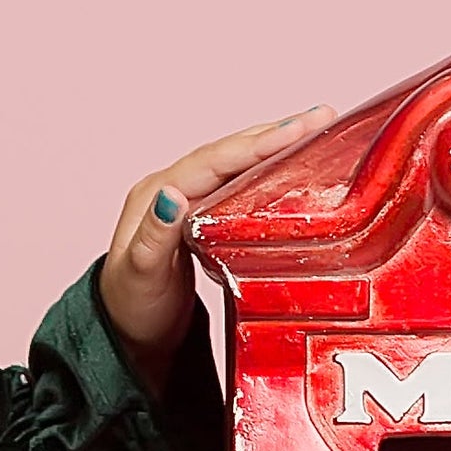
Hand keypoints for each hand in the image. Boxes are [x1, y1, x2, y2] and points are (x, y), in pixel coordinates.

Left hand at [98, 105, 334, 380]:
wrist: (127, 332)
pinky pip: (239, 182)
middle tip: (323, 118)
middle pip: (229, 152)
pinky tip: (292, 163)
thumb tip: (170, 196)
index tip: (299, 129)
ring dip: (274, 144)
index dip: (258, 144)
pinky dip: (267, 168)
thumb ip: (154, 238)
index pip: (214, 160)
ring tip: (317, 128)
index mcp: (155, 194)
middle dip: (276, 133)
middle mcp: (171, 188)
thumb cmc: (131, 308)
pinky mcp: (201, 215)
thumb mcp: (141, 277)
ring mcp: (186, 200)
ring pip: (236, 163)